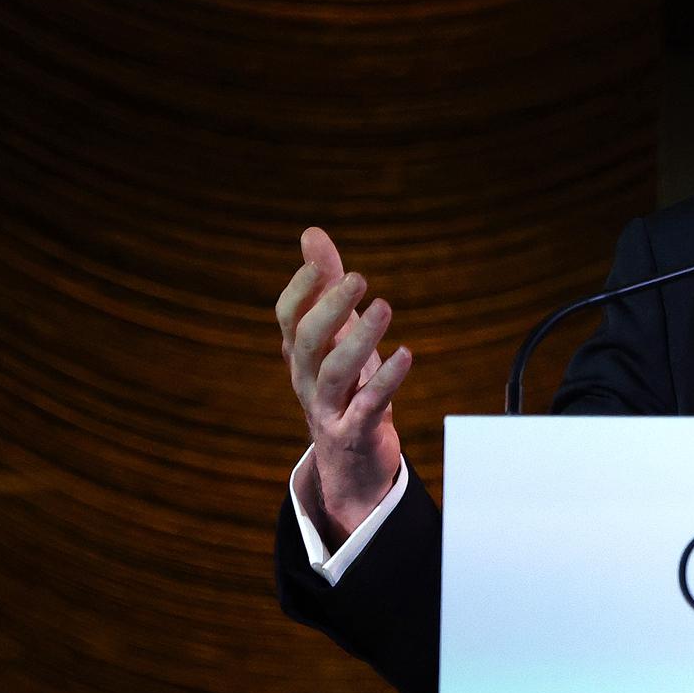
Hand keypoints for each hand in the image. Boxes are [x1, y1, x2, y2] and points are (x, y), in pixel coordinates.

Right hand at [276, 226, 410, 546]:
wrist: (349, 459)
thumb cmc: (344, 385)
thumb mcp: (336, 335)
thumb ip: (325, 285)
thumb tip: (311, 233)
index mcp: (299, 353)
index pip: (287, 316)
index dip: (301, 288)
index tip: (321, 261)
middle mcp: (306, 378)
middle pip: (307, 340)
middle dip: (331, 307)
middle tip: (359, 278)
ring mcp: (328, 408)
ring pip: (335, 372)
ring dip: (360, 339)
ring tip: (384, 307)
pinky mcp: (355, 431)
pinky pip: (368, 405)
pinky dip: (386, 380)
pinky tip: (406, 354)